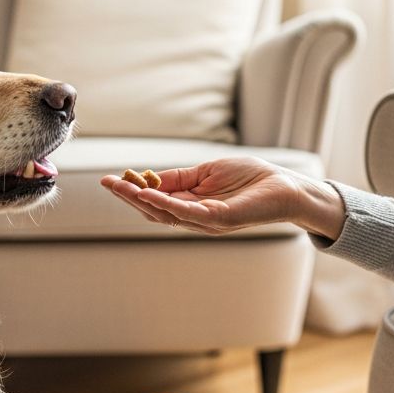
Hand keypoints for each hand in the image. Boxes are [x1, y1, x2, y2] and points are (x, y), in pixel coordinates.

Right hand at [100, 156, 341, 235]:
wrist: (286, 187)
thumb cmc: (252, 179)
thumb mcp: (208, 171)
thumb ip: (180, 178)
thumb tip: (149, 178)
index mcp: (192, 205)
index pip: (156, 200)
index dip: (133, 190)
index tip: (111, 178)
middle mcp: (196, 217)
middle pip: (154, 211)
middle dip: (129, 196)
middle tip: (107, 182)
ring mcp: (207, 221)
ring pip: (166, 214)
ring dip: (141, 200)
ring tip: (120, 186)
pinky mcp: (220, 219)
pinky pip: (188, 214)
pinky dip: (167, 205)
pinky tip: (151, 194)